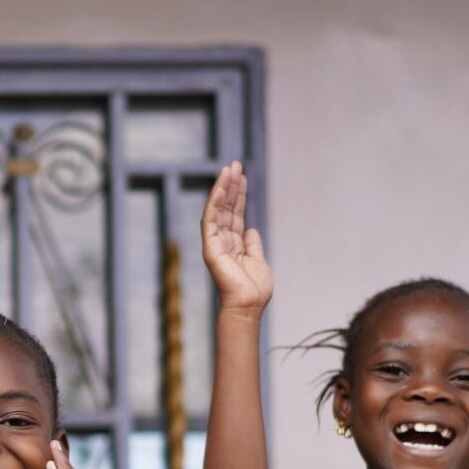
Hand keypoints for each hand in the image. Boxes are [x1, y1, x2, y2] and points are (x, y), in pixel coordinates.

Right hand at [201, 161, 271, 314]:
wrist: (248, 305)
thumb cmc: (254, 289)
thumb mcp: (258, 260)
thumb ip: (253, 244)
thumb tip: (252, 229)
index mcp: (234, 244)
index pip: (235, 214)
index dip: (239, 195)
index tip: (242, 176)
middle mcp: (222, 241)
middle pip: (226, 208)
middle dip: (231, 185)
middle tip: (235, 163)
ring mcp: (215, 243)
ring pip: (218, 210)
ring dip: (223, 188)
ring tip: (229, 168)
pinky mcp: (210, 247)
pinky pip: (210, 220)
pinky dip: (214, 202)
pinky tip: (221, 186)